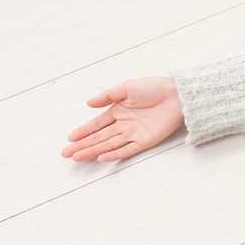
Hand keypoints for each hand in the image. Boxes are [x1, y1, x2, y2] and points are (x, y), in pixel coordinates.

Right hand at [61, 76, 182, 161]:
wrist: (178, 94)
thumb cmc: (154, 87)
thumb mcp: (127, 87)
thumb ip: (107, 96)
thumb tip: (88, 104)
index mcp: (118, 111)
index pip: (96, 124)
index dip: (83, 131)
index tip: (70, 139)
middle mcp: (124, 124)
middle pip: (99, 137)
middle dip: (82, 145)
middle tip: (66, 154)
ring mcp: (134, 133)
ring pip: (109, 145)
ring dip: (93, 151)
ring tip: (77, 157)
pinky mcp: (146, 140)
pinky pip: (127, 149)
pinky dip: (114, 154)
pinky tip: (101, 157)